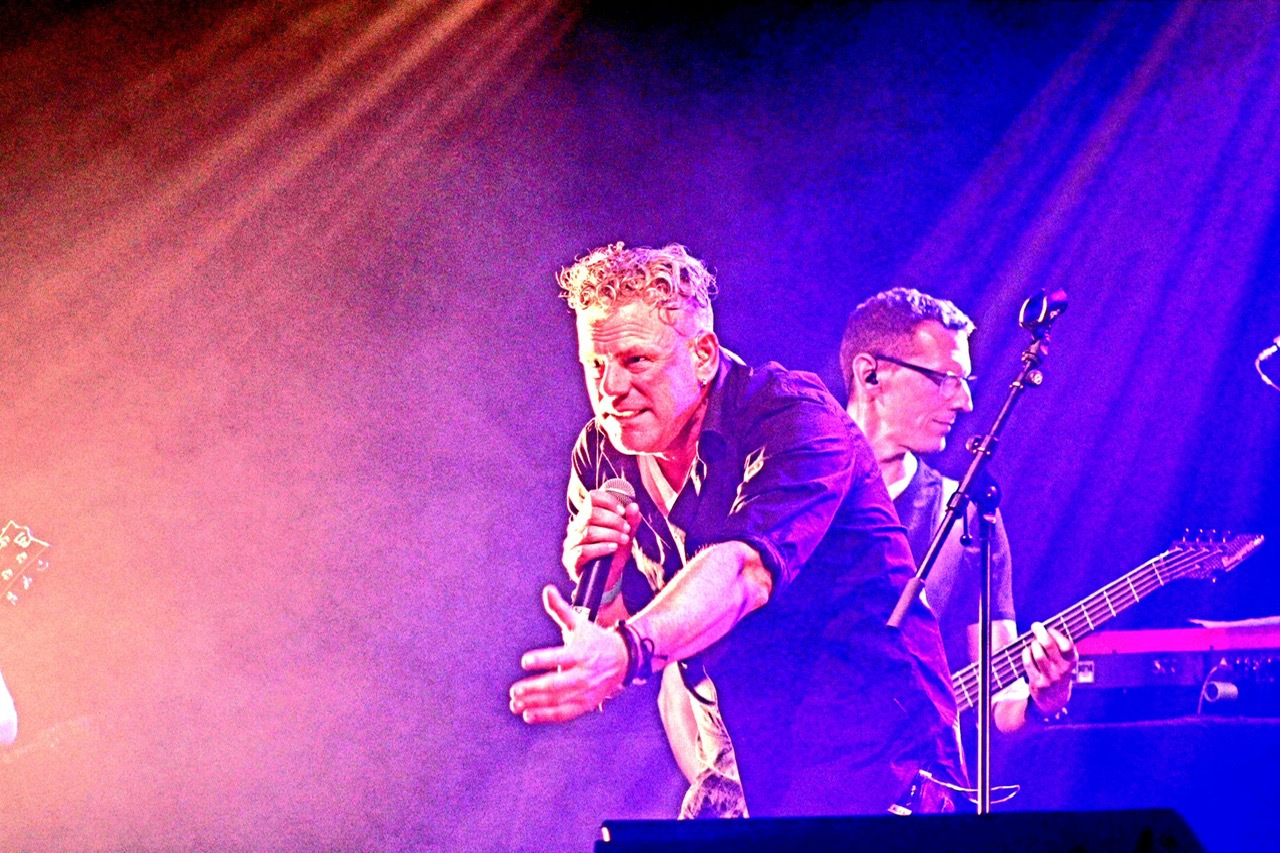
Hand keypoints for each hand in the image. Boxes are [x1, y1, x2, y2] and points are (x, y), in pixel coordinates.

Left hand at [509, 585, 628, 723]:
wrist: (622, 660)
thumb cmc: (594, 640)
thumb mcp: (579, 623)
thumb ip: (560, 609)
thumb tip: (547, 590)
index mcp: (581, 652)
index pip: (560, 657)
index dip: (542, 659)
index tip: (525, 661)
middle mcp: (583, 673)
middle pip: (556, 684)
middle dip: (533, 688)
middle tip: (514, 691)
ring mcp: (585, 691)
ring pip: (558, 701)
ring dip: (535, 704)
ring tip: (516, 704)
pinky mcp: (585, 704)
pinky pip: (564, 713)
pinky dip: (546, 716)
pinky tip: (529, 714)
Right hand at [562, 489, 640, 584]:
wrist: (607, 582)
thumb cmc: (613, 556)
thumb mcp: (625, 537)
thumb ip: (630, 522)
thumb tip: (634, 506)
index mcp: (586, 517)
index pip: (592, 498)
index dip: (608, 501)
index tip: (623, 512)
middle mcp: (576, 528)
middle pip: (590, 514)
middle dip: (613, 520)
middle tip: (626, 529)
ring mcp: (571, 544)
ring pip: (588, 532)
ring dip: (610, 534)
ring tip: (623, 539)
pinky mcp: (571, 560)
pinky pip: (584, 551)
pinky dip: (601, 548)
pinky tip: (613, 548)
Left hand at [1022, 621, 1076, 715]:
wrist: (1055, 699)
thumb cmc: (1058, 672)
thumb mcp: (1065, 661)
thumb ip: (1059, 647)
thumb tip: (1045, 628)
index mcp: (1071, 662)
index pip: (1067, 645)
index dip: (1057, 634)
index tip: (1050, 629)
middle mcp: (1063, 671)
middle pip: (1050, 646)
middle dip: (1041, 633)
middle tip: (1036, 626)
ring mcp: (1050, 678)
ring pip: (1038, 654)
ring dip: (1033, 645)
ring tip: (1033, 643)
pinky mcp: (1038, 683)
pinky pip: (1028, 663)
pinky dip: (1026, 654)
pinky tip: (1027, 651)